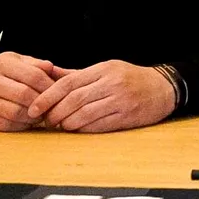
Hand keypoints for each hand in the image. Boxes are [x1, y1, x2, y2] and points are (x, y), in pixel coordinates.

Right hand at [0, 52, 59, 131]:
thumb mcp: (15, 61)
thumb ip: (35, 64)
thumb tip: (51, 68)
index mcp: (2, 64)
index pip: (33, 75)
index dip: (49, 85)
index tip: (58, 91)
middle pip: (25, 95)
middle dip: (42, 102)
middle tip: (52, 106)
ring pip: (16, 112)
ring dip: (33, 116)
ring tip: (41, 114)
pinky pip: (6, 125)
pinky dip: (21, 125)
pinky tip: (28, 121)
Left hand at [27, 60, 175, 132]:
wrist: (164, 88)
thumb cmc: (132, 79)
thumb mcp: (106, 69)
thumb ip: (78, 74)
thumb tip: (49, 73)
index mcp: (104, 69)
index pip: (68, 82)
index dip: (47, 96)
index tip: (34, 108)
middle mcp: (112, 83)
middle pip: (74, 100)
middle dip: (55, 112)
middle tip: (46, 120)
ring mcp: (120, 100)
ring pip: (84, 114)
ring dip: (67, 123)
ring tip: (61, 125)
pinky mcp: (127, 116)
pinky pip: (98, 125)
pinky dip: (83, 129)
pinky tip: (77, 129)